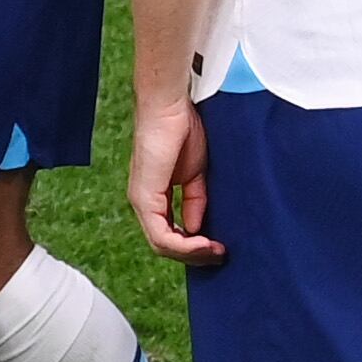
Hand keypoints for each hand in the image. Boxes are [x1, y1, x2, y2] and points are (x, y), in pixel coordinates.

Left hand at [131, 94, 222, 264]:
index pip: (170, 235)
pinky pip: (161, 235)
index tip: (219, 247)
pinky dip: (184, 245)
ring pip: (162, 245)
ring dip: (192, 253)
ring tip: (215, 251)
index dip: (194, 247)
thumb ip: (195, 201)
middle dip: (195, 256)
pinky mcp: (144, 198)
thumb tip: (196, 228)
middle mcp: (145, 203)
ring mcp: (142, 202)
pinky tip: (204, 242)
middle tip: (220, 255)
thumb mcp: (197, 174)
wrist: (171, 106)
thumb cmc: (183, 130)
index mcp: (156, 197)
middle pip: (165, 245)